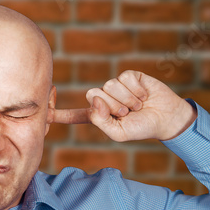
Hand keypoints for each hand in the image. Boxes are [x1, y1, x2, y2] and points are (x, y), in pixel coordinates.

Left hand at [53, 70, 196, 141]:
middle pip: (92, 94)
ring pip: (109, 86)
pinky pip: (124, 78)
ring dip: (127, 99)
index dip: (58, 114)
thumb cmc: (142, 128)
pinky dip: (136, 90)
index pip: (73, 115)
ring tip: (137, 106)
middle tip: (127, 113)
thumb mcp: (119, 133)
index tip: (43, 113)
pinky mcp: (128, 76)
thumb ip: (101, 120)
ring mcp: (115, 86)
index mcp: (97, 115)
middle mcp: (103, 99)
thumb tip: (94, 100)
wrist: (167, 118)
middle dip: (112, 105)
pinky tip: (144, 95)